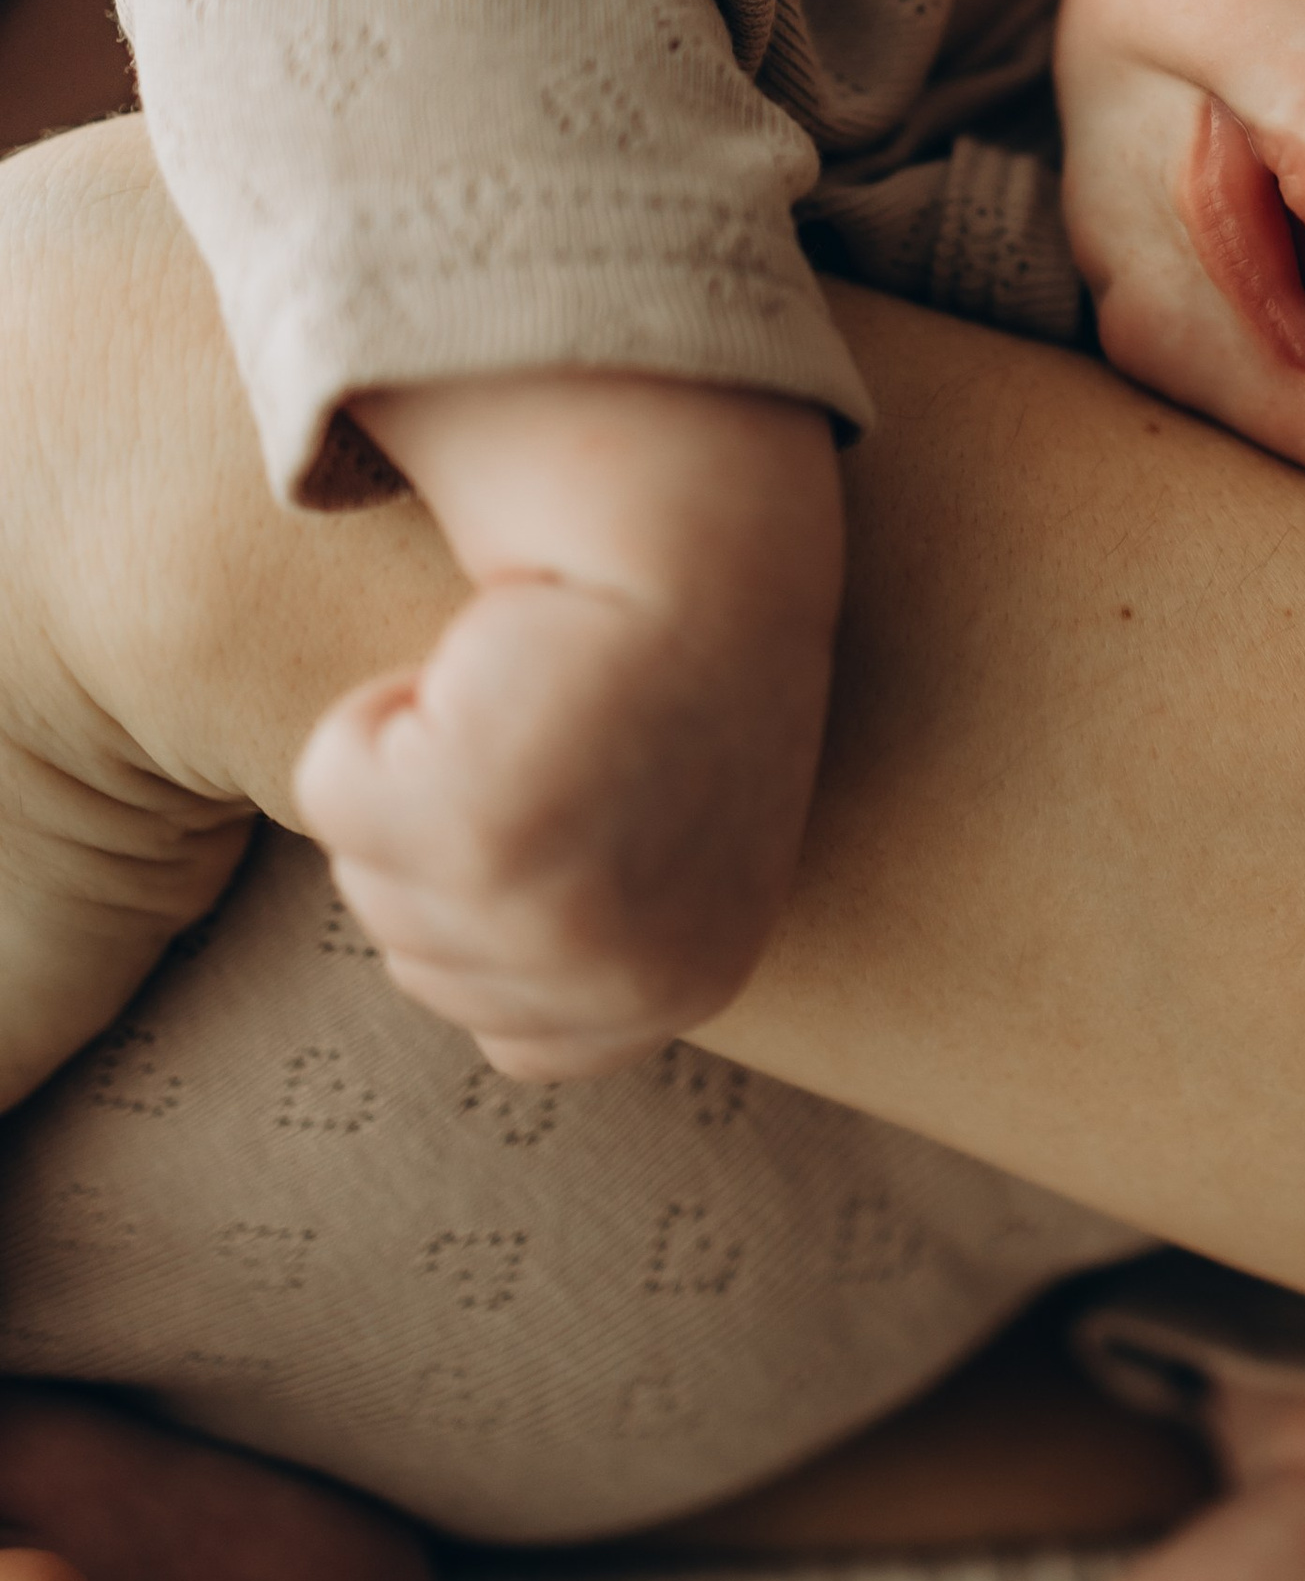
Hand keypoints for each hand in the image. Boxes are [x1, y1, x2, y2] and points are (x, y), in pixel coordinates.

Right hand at [295, 375, 845, 1081]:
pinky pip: (327, 792)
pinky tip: (475, 665)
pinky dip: (372, 714)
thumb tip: (473, 985)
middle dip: (445, 835)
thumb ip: (586, 945)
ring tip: (517, 699)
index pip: (507, 1037)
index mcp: (679, 991)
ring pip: (365, 876)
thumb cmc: (670, 674)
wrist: (701, 543)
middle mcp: (619, 975)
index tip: (553, 808)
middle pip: (414, 959)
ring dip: (413, 769)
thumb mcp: (657, 852)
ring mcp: (544, 914)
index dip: (492, 905)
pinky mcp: (470, 828)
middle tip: (541, 732)